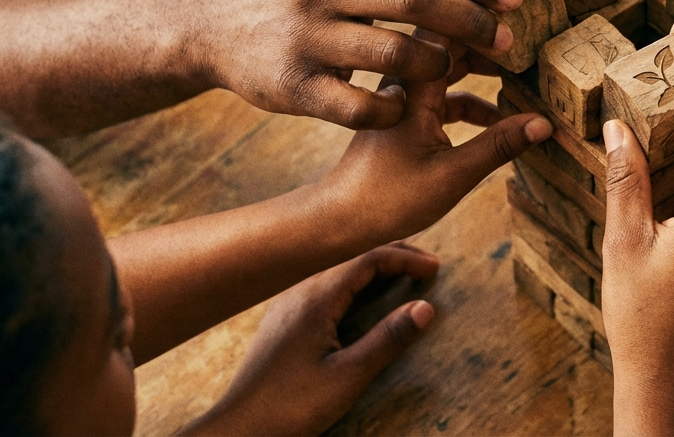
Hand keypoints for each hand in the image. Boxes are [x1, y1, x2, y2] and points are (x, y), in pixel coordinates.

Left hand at [183, 244, 438, 436]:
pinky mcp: (282, 320)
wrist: (239, 429)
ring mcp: (286, 303)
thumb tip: (426, 308)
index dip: (405, 259)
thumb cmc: (290, 406)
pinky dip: (353, 281)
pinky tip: (361, 298)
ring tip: (400, 274)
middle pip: (351, 255)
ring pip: (336, 268)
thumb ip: (388, 339)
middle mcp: (298, 290)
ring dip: (372, 266)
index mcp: (315, 298)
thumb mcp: (348, 376)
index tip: (434, 269)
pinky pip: (323, 283)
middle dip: (392, 255)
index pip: (367, 257)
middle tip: (425, 265)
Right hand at [197, 0, 524, 129]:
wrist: (210, 23)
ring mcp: (303, 37)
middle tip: (505, 39)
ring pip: (394, 55)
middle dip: (471, 22)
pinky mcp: (290, 87)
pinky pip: (361, 107)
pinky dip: (391, 110)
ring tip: (452, 71)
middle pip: (416, 1)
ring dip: (436, 67)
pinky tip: (402, 107)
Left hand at [323, 34, 552, 241]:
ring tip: (523, 72)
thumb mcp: (453, 174)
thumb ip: (498, 146)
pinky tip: (501, 119)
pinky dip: (474, 100)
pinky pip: (446, 95)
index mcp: (413, 87)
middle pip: (451, 41)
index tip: (519, 19)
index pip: (447, 30)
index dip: (481, 17)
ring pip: (450, 68)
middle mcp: (407, 83)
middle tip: (530, 40)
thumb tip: (544, 123)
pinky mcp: (409, 116)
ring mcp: (408, 98)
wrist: (343, 218)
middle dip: (489, 39)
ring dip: (484, 69)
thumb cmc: (389, 198)